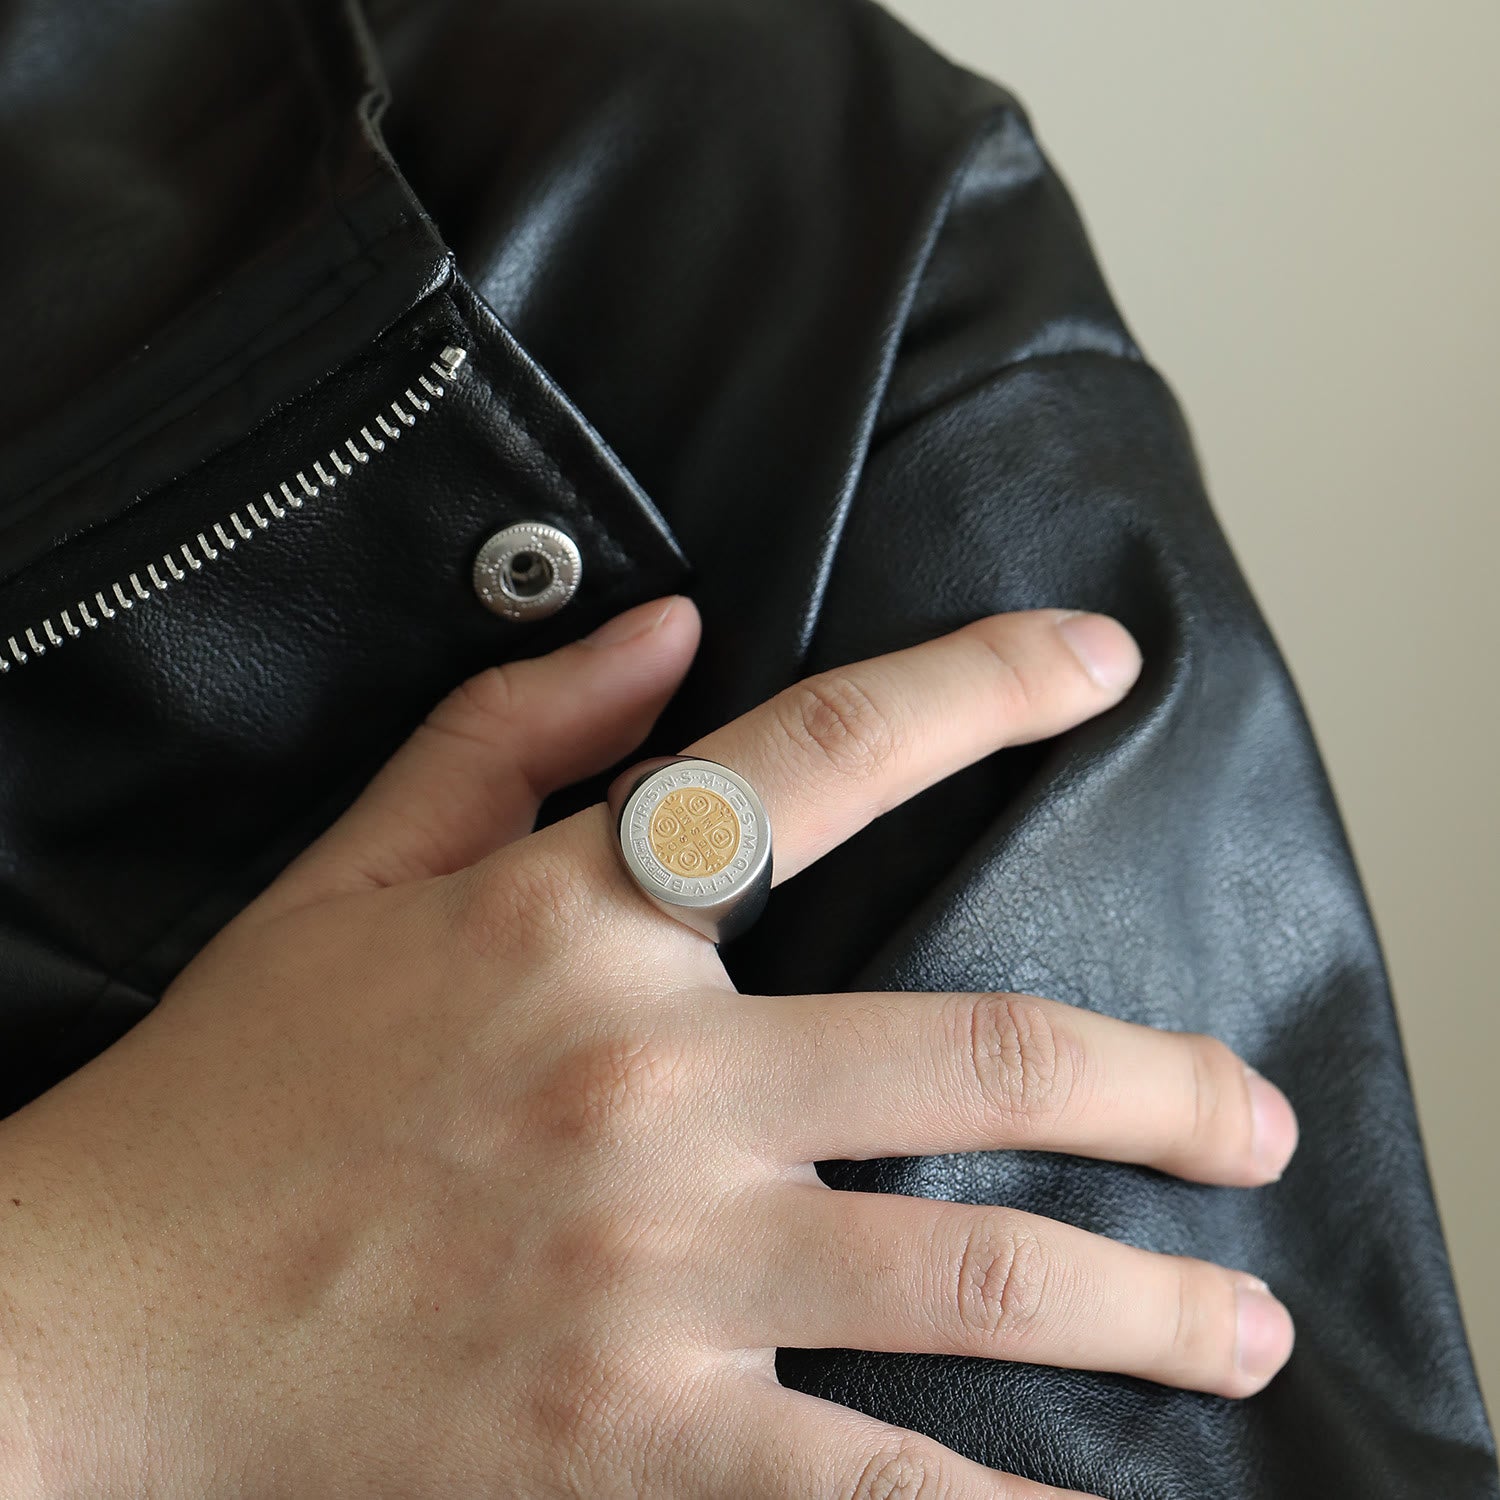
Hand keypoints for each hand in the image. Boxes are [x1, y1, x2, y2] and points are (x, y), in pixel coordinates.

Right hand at [0, 595, 1296, 1498]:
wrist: (103, 1309)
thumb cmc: (241, 1080)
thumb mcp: (354, 865)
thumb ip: (516, 726)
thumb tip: (673, 627)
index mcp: (578, 919)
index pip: (824, 757)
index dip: (980, 689)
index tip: (1097, 667)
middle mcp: (648, 1080)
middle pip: (977, 1053)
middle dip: (1155, 1088)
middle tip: (1254, 1122)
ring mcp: (653, 1270)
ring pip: (970, 1273)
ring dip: (1142, 1298)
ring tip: (1246, 1322)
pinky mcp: (629, 1440)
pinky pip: (868, 1487)